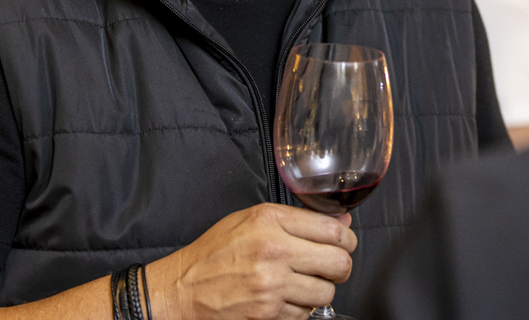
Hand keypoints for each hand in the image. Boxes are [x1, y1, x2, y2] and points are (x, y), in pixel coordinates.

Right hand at [153, 203, 356, 319]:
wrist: (182, 289)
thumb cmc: (215, 253)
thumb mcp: (252, 220)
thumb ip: (298, 219)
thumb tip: (340, 223)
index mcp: (270, 221)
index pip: (332, 230)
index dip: (346, 239)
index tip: (344, 243)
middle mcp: (273, 251)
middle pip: (338, 263)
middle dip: (341, 265)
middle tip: (332, 265)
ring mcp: (272, 285)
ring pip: (326, 292)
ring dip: (321, 290)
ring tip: (304, 282)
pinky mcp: (268, 313)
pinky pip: (305, 313)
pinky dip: (301, 307)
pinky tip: (286, 297)